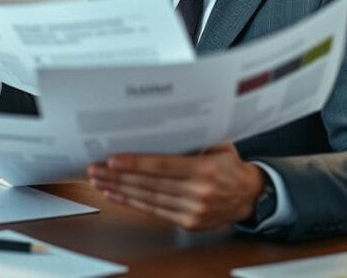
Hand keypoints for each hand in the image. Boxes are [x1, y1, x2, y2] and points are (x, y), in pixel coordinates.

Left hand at [86, 142, 264, 230]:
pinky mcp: (189, 222)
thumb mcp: (219, 145)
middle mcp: (198, 192)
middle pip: (150, 183)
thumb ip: (194, 138)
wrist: (250, 196)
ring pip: (148, 199)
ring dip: (120, 190)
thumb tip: (162, 124)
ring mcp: (193, 210)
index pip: (163, 165)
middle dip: (119, 176)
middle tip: (95, 168)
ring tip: (99, 181)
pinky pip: (154, 211)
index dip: (136, 163)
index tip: (113, 159)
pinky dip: (132, 203)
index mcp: (206, 169)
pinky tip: (116, 195)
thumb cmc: (230, 166)